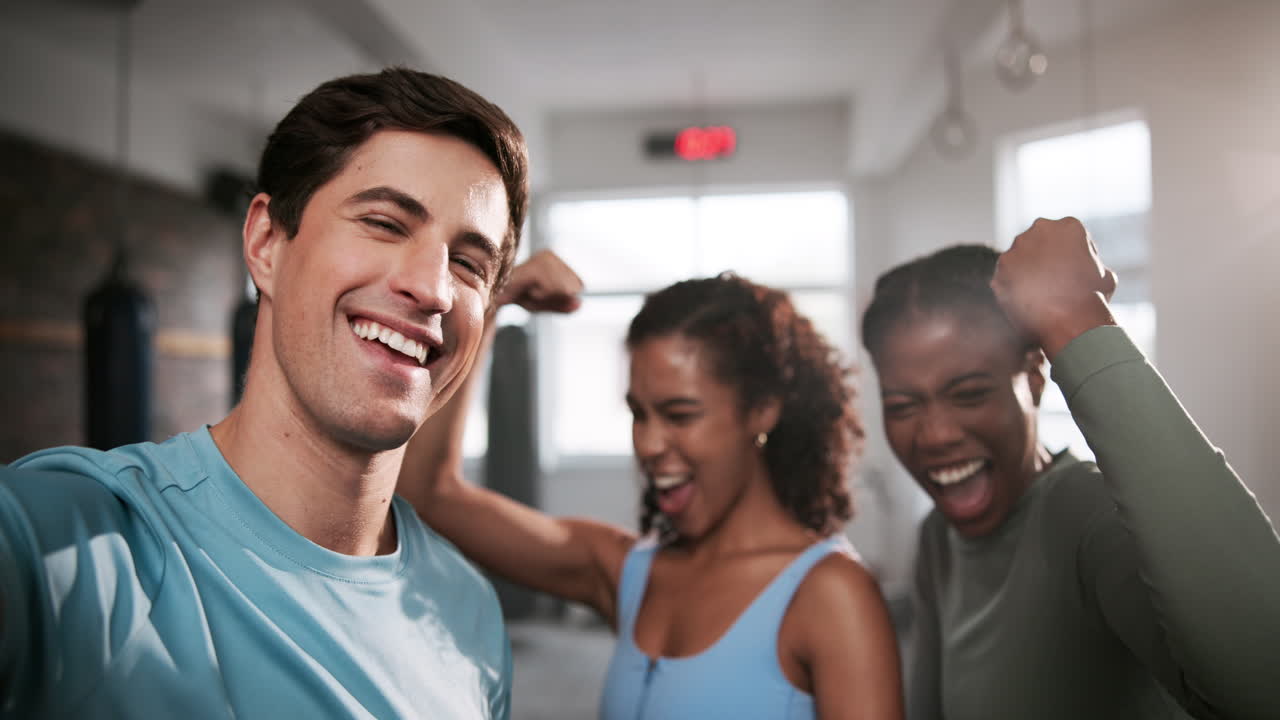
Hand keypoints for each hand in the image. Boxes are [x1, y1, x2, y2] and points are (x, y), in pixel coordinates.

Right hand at [497, 249, 583, 313]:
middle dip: (555, 298)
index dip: (564, 297)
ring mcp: (543, 257)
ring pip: (563, 288)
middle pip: (573, 287)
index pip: (579, 285)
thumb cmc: (518, 296)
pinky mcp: (536, 264)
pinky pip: (551, 287)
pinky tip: (528, 289)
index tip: (543, 294)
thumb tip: (579, 302)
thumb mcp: (545, 303)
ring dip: (546, 296)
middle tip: (534, 293)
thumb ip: (564, 305)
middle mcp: (550, 255)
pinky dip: (541, 295)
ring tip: (529, 290)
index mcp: (556, 261)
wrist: (493, 295)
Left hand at [991, 217, 1118, 359]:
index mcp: (1069, 226)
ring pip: (1020, 257)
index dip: (1071, 256)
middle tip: (1050, 282)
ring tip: (1037, 294)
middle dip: (1044, 258)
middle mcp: (1041, 228)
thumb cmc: (1093, 298)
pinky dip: (1013, 287)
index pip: (1068, 237)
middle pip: (1040, 242)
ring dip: (1025, 271)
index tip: (1072, 273)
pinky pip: (1006, 275)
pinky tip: (1024, 301)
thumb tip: (1094, 272)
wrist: (1068, 318)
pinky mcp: (1001, 266)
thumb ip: (1094, 267)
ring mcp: (1018, 246)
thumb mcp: (1105, 277)